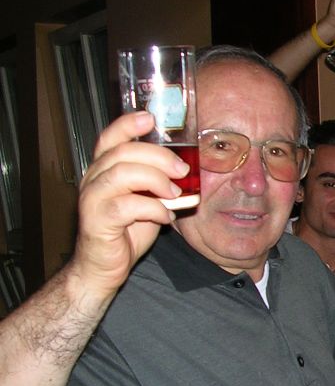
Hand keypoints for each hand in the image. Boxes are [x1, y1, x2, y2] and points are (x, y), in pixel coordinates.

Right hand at [72, 112, 187, 296]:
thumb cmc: (126, 231)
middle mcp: (93, 179)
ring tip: (175, 194)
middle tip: (183, 171)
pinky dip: (154, 208)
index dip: (128, 125)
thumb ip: (159, 183)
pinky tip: (166, 216)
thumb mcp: (147, 200)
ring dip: (156, 180)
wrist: (105, 266)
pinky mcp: (97, 220)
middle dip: (159, 157)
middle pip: (123, 152)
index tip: (150, 119)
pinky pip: (127, 206)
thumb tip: (189, 171)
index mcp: (104, 170)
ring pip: (123, 173)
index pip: (110, 137)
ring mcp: (92, 199)